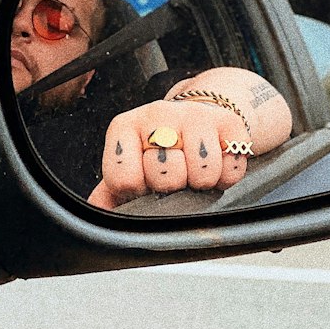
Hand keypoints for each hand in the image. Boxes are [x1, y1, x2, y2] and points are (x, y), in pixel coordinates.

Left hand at [87, 68, 291, 210]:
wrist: (198, 115)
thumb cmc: (159, 149)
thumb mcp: (130, 165)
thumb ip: (110, 192)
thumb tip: (98, 213)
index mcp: (125, 127)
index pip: (123, 176)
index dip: (136, 190)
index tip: (144, 183)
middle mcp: (157, 114)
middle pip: (164, 175)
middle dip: (171, 186)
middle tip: (174, 177)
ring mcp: (195, 115)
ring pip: (202, 172)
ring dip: (201, 182)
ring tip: (195, 173)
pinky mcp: (229, 122)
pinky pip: (232, 168)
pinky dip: (227, 177)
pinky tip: (217, 165)